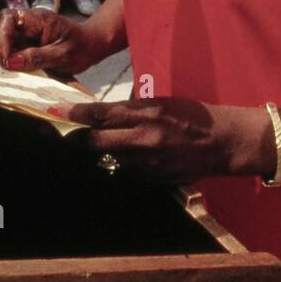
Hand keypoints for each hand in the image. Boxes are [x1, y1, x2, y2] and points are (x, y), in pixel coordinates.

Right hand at [0, 7, 100, 76]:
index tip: (6, 58)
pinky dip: (14, 63)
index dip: (1, 37)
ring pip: (4, 42)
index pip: (8, 19)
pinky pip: (13, 53)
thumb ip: (37, 57)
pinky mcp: (27, 46)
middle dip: (1, 49)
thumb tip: (11, 61)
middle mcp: (28, 24)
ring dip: (7, 57)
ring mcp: (26, 35)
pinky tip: (24, 72)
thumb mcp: (63, 54)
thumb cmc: (82, 46)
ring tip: (19, 71)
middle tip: (11, 67)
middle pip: (1, 30)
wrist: (92, 46)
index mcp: (37, 19)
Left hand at [56, 97, 273, 183]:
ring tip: (112, 142)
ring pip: (112, 158)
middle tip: (68, 134)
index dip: (75, 114)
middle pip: (96, 142)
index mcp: (146, 114)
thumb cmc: (194, 116)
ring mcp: (148, 162)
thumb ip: (132, 109)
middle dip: (79, 138)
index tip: (57, 111)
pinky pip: (131, 170)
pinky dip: (128, 162)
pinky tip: (140, 155)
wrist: (223, 142)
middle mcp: (144, 139)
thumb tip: (105, 114)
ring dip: (108, 150)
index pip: (101, 114)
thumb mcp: (162, 102)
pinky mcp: (155, 179)